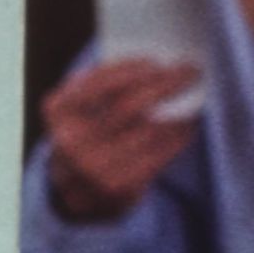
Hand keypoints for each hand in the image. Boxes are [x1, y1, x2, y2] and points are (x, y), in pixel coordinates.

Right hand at [42, 53, 205, 223]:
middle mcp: (72, 141)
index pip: (101, 82)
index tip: (157, 61)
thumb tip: (155, 63)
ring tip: (194, 94)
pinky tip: (188, 124)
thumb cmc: (83, 134)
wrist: (72, 192)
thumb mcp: (76, 107)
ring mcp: (95, 168)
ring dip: (179, 110)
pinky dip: (178, 137)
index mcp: (59, 111)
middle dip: (165, 84)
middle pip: (129, 106)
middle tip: (190, 70)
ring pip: (149, 131)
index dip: (131, 69)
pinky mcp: (118, 187)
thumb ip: (99, 83)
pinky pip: (158, 156)